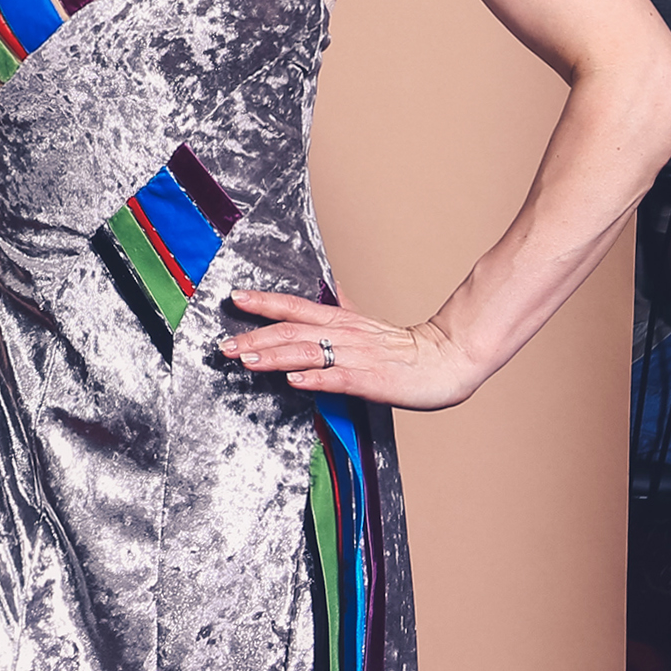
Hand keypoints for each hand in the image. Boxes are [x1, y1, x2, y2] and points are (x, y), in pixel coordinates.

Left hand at [219, 288, 485, 411]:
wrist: (447, 360)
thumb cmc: (407, 348)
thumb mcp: (368, 323)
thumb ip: (345, 310)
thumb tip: (329, 289)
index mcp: (342, 321)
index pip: (296, 306)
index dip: (265, 302)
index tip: (234, 298)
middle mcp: (344, 334)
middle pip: (292, 330)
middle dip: (255, 336)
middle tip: (223, 345)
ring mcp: (357, 357)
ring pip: (308, 352)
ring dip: (274, 355)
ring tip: (246, 359)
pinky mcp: (371, 380)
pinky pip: (338, 378)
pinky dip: (314, 379)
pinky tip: (293, 381)